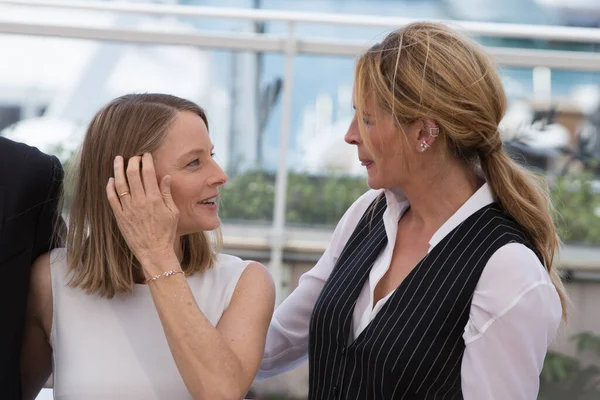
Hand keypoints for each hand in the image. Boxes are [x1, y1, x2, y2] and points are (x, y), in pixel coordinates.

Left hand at [106, 153, 178, 270]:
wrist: (154, 251)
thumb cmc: (166, 232)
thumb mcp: (172, 212)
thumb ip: (167, 193)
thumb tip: (165, 176)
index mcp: (155, 198)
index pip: (148, 172)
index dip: (146, 160)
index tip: (146, 154)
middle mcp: (140, 201)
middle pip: (133, 174)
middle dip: (132, 161)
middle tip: (133, 155)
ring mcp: (128, 208)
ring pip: (120, 183)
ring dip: (118, 169)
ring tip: (118, 159)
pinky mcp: (120, 216)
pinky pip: (112, 198)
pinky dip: (110, 187)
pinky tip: (111, 180)